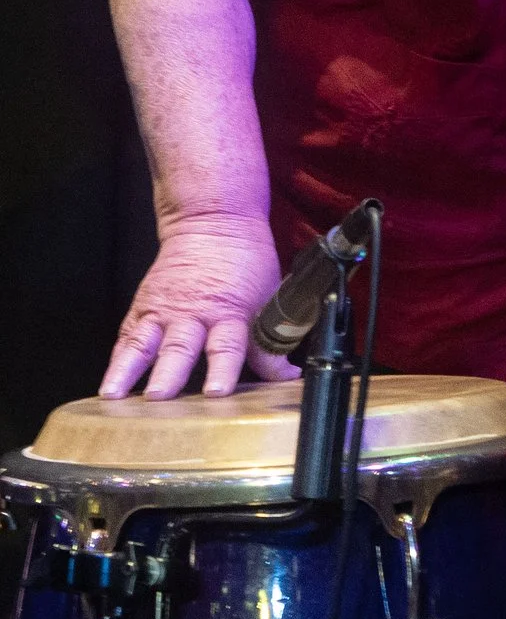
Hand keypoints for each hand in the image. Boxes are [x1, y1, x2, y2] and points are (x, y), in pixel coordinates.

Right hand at [100, 214, 292, 399]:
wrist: (214, 221)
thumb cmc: (244, 261)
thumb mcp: (268, 297)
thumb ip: (269, 343)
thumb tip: (285, 377)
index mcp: (229, 311)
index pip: (228, 345)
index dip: (224, 370)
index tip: (217, 392)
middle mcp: (193, 313)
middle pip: (179, 347)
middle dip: (168, 374)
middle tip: (159, 397)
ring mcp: (164, 310)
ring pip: (144, 343)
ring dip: (128, 370)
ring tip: (114, 395)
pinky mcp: (144, 306)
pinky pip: (127, 336)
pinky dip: (116, 360)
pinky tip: (108, 384)